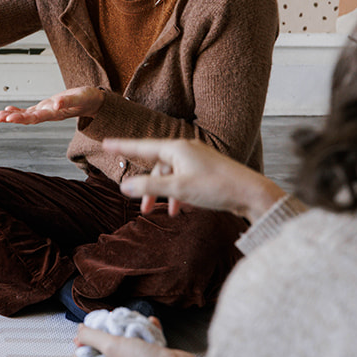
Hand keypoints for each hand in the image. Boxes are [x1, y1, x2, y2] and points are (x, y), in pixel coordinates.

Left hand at [0, 86, 104, 124]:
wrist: (92, 101)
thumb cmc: (87, 99)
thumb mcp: (79, 98)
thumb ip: (68, 101)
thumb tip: (56, 104)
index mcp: (55, 113)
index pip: (36, 117)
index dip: (22, 118)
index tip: (9, 118)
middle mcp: (48, 114)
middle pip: (28, 118)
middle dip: (13, 118)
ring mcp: (46, 112)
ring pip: (26, 115)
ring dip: (12, 116)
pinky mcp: (46, 108)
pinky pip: (30, 111)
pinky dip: (19, 110)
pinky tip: (8, 109)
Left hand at [74, 327, 200, 356]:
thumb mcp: (111, 346)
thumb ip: (92, 337)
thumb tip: (81, 330)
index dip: (80, 346)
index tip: (84, 331)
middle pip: (104, 356)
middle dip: (106, 336)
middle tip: (107, 323)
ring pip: (126, 350)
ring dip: (127, 333)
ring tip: (128, 320)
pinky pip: (145, 348)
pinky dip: (146, 334)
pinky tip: (150, 322)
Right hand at [103, 137, 287, 219]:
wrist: (251, 193)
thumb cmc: (216, 187)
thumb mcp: (178, 189)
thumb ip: (149, 187)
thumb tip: (124, 187)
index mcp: (176, 149)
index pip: (142, 147)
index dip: (123, 147)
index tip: (106, 143)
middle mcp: (185, 150)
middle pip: (156, 166)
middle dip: (148, 188)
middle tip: (142, 208)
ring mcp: (197, 159)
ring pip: (171, 175)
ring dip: (165, 194)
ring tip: (166, 213)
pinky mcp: (206, 170)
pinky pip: (183, 179)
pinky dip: (178, 193)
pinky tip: (183, 209)